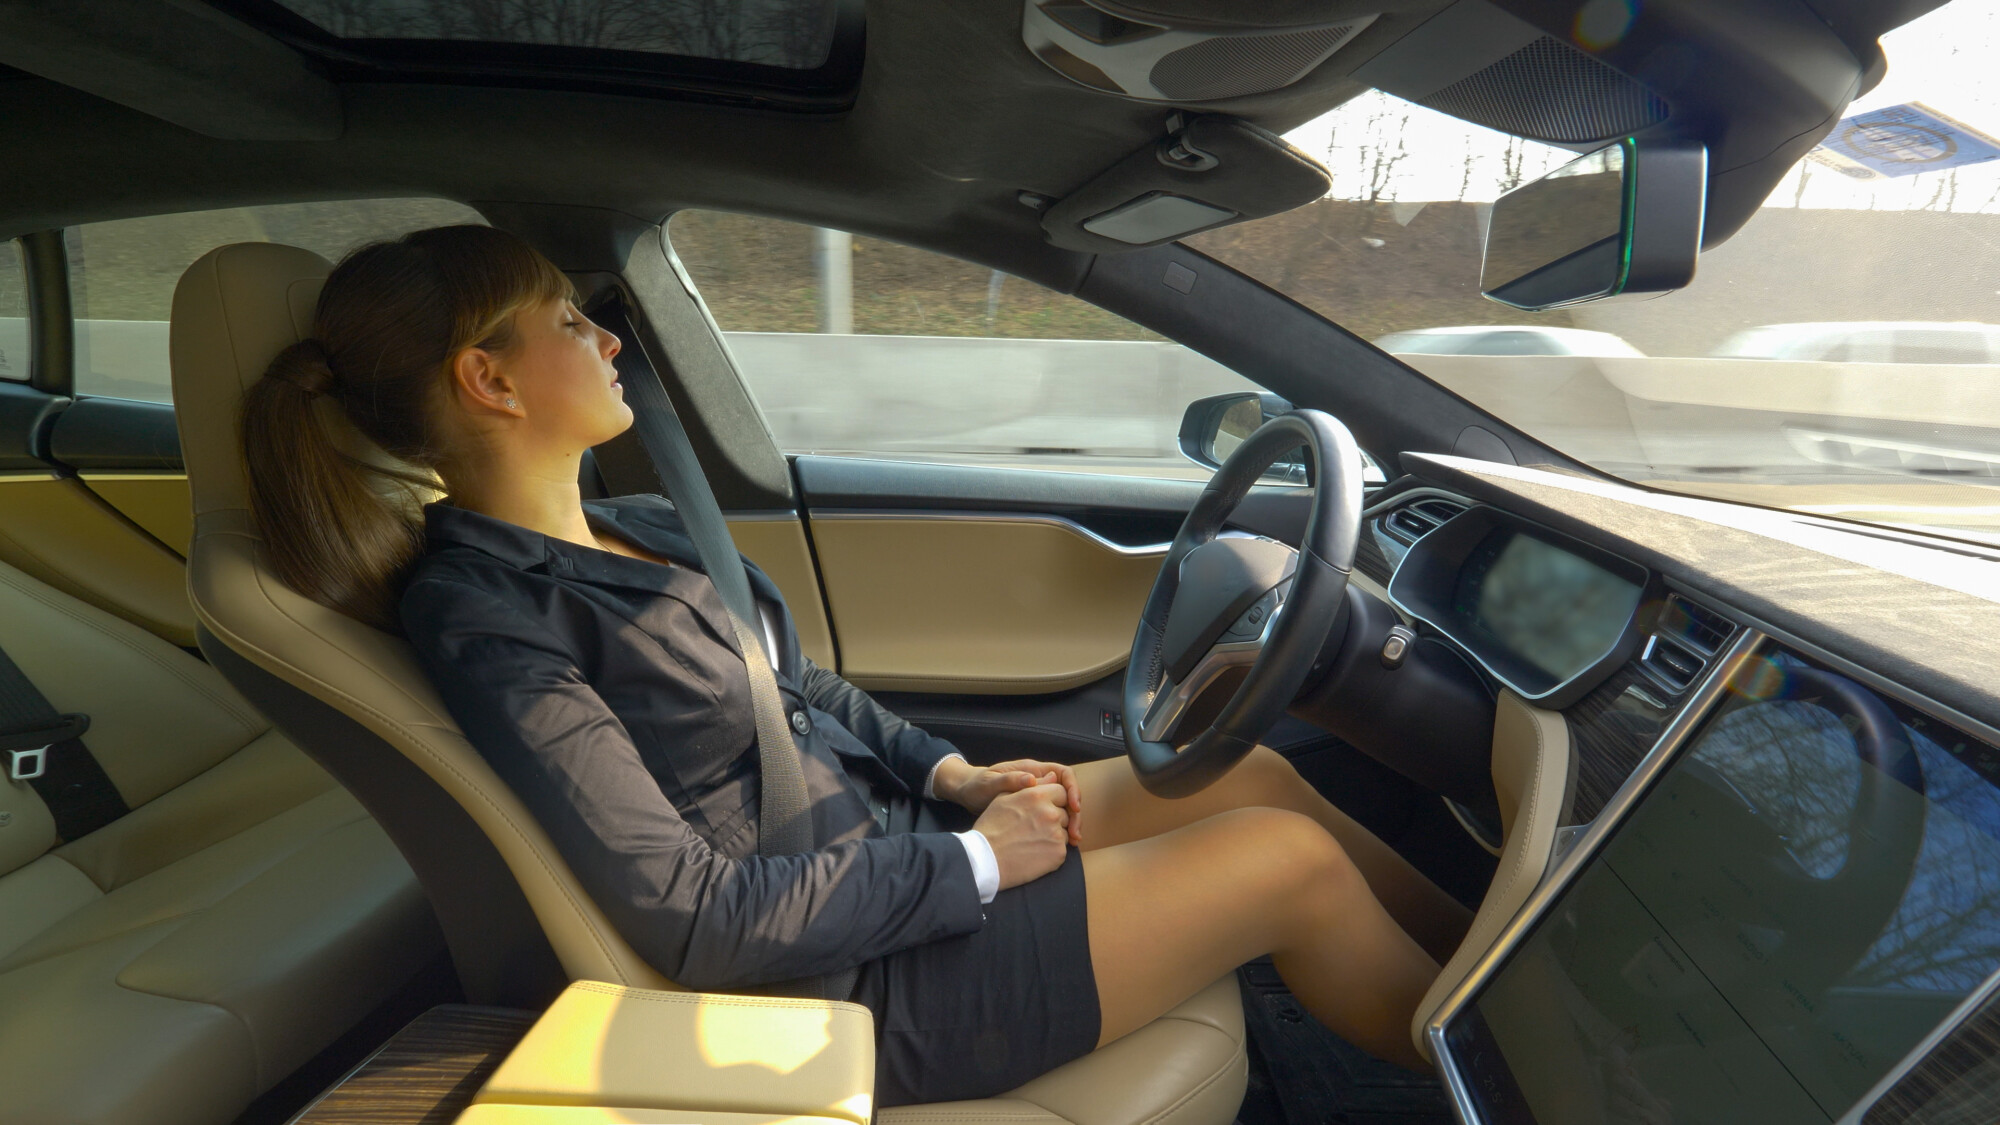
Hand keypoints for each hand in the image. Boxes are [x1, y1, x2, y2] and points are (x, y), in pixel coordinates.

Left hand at [934, 757, 1082, 845]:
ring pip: (1062, 809)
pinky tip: (1060, 844)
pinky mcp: (1033, 813)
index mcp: (1032, 771)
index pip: (1063, 774)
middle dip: (1075, 813)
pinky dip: (1059, 830)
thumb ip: (1010, 780)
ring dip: (1070, 824)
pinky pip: (1052, 819)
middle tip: (1076, 833)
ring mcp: (1036, 799)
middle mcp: (1038, 784)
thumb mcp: (990, 783)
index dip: (1072, 789)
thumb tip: (1031, 779)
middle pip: (1067, 794)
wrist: (967, 796)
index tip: (1074, 807)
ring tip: (1073, 841)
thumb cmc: (977, 786)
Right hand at [972, 782, 1070, 889]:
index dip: (1054, 800)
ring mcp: (1056, 834)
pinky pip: (1062, 849)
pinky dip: (1052, 852)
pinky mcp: (1059, 853)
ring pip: (1064, 831)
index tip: (1043, 810)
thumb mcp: (1004, 798)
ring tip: (1032, 842)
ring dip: (1054, 835)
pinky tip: (1035, 853)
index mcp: (1037, 795)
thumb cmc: (991, 827)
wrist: (986, 859)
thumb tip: (1052, 777)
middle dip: (1054, 819)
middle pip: (1064, 812)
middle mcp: (1050, 813)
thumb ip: (1030, 785)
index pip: (1061, 792)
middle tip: (1034, 829)